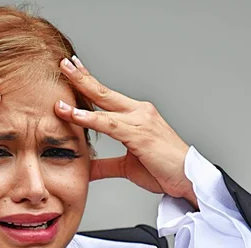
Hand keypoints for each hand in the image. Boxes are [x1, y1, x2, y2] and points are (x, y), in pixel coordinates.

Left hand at [54, 56, 197, 208]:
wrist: (188, 180)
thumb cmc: (163, 170)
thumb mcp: (127, 167)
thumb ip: (105, 165)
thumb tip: (86, 168)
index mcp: (137, 116)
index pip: (107, 96)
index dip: (89, 82)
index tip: (73, 69)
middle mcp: (139, 112)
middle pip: (104, 91)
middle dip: (82, 77)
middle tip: (64, 64)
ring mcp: (140, 121)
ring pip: (104, 103)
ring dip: (81, 92)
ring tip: (62, 84)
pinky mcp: (140, 134)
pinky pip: (109, 124)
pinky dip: (89, 118)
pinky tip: (73, 114)